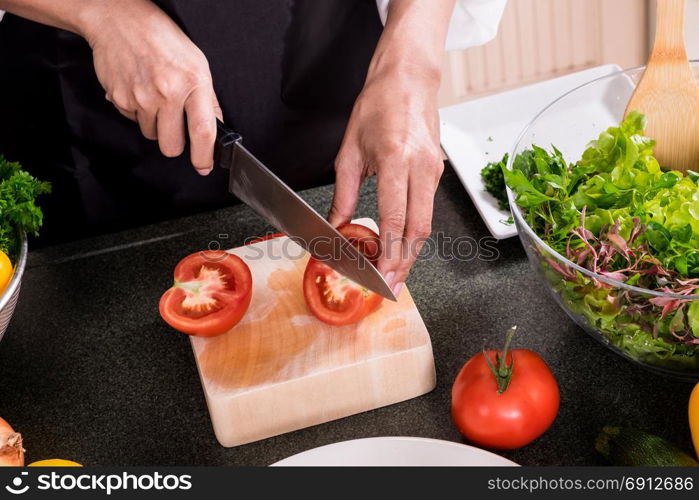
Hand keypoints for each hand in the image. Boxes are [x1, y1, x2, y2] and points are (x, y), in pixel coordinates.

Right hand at [82, 0, 221, 173]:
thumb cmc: (162, 38)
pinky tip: (140, 89)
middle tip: (175, 126)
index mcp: (194, 82)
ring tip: (155, 97)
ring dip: (155, 124)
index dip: (204, 155)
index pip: (203, 131)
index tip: (204, 166)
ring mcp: (142, 97)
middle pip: (172, 146)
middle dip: (174, 143)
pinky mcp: (121, 99)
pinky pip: (133, 121)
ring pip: (152, 135)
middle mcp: (168, 92)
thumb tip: (216, 125)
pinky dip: (137, 112)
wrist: (119, 20)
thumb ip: (207, 98)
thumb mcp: (197, 62)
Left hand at [329, 71, 443, 296]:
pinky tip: (400, 244)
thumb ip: (344, 193)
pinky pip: (427, 209)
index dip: (389, 253)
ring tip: (394, 272)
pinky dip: (414, 232)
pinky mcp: (437, 172)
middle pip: (418, 230)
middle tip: (390, 286)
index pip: (396, 219)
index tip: (381, 275)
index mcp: (396, 160)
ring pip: (426, 224)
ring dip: (411, 252)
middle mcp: (421, 168)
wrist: (408, 79)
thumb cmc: (377, 106)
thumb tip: (336, 226)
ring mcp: (433, 171)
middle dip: (405, 263)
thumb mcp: (349, 150)